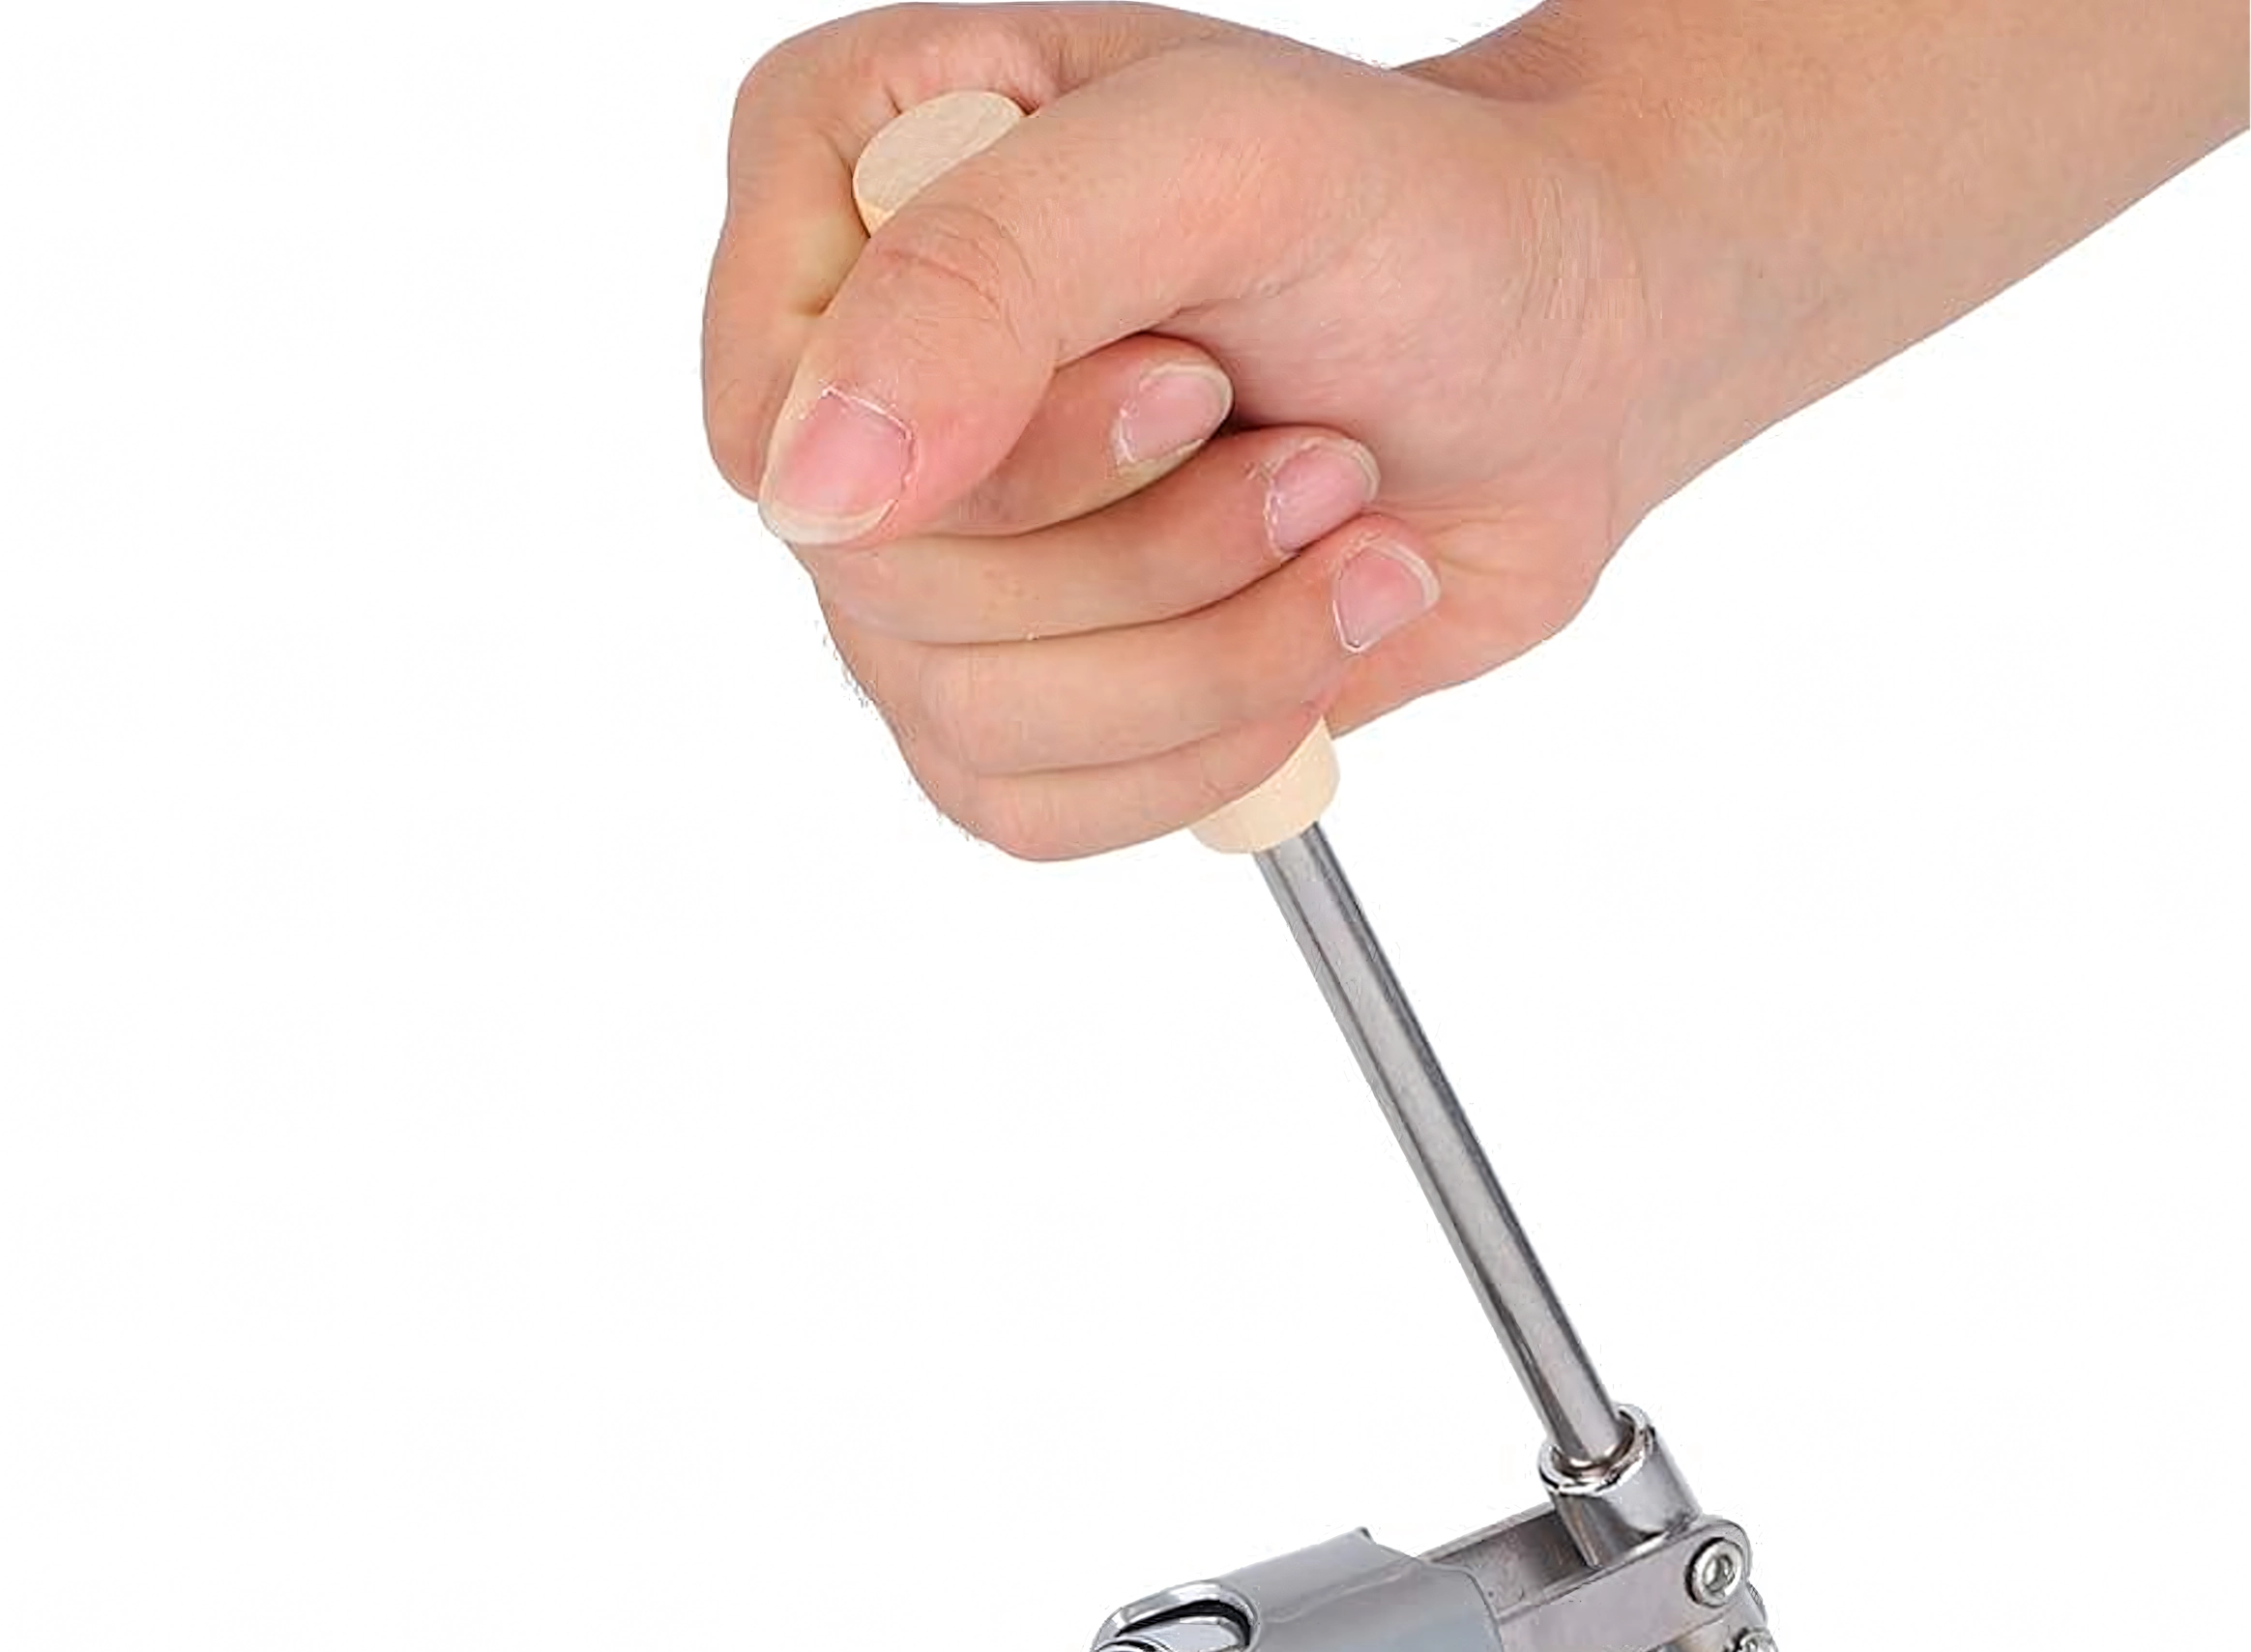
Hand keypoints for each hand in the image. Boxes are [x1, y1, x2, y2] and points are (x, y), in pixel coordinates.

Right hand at [703, 5, 1656, 857]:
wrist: (1564, 363)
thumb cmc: (1413, 222)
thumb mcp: (1215, 161)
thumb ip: (987, 273)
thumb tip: (813, 487)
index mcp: (848, 193)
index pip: (767, 419)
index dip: (989, 461)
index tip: (1187, 384)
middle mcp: (858, 389)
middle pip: (885, 591)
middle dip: (1149, 547)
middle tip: (1309, 446)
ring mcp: (930, 563)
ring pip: (968, 720)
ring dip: (1205, 650)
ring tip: (1337, 520)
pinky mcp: (1017, 694)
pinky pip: (1030, 810)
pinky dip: (1203, 749)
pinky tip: (1307, 634)